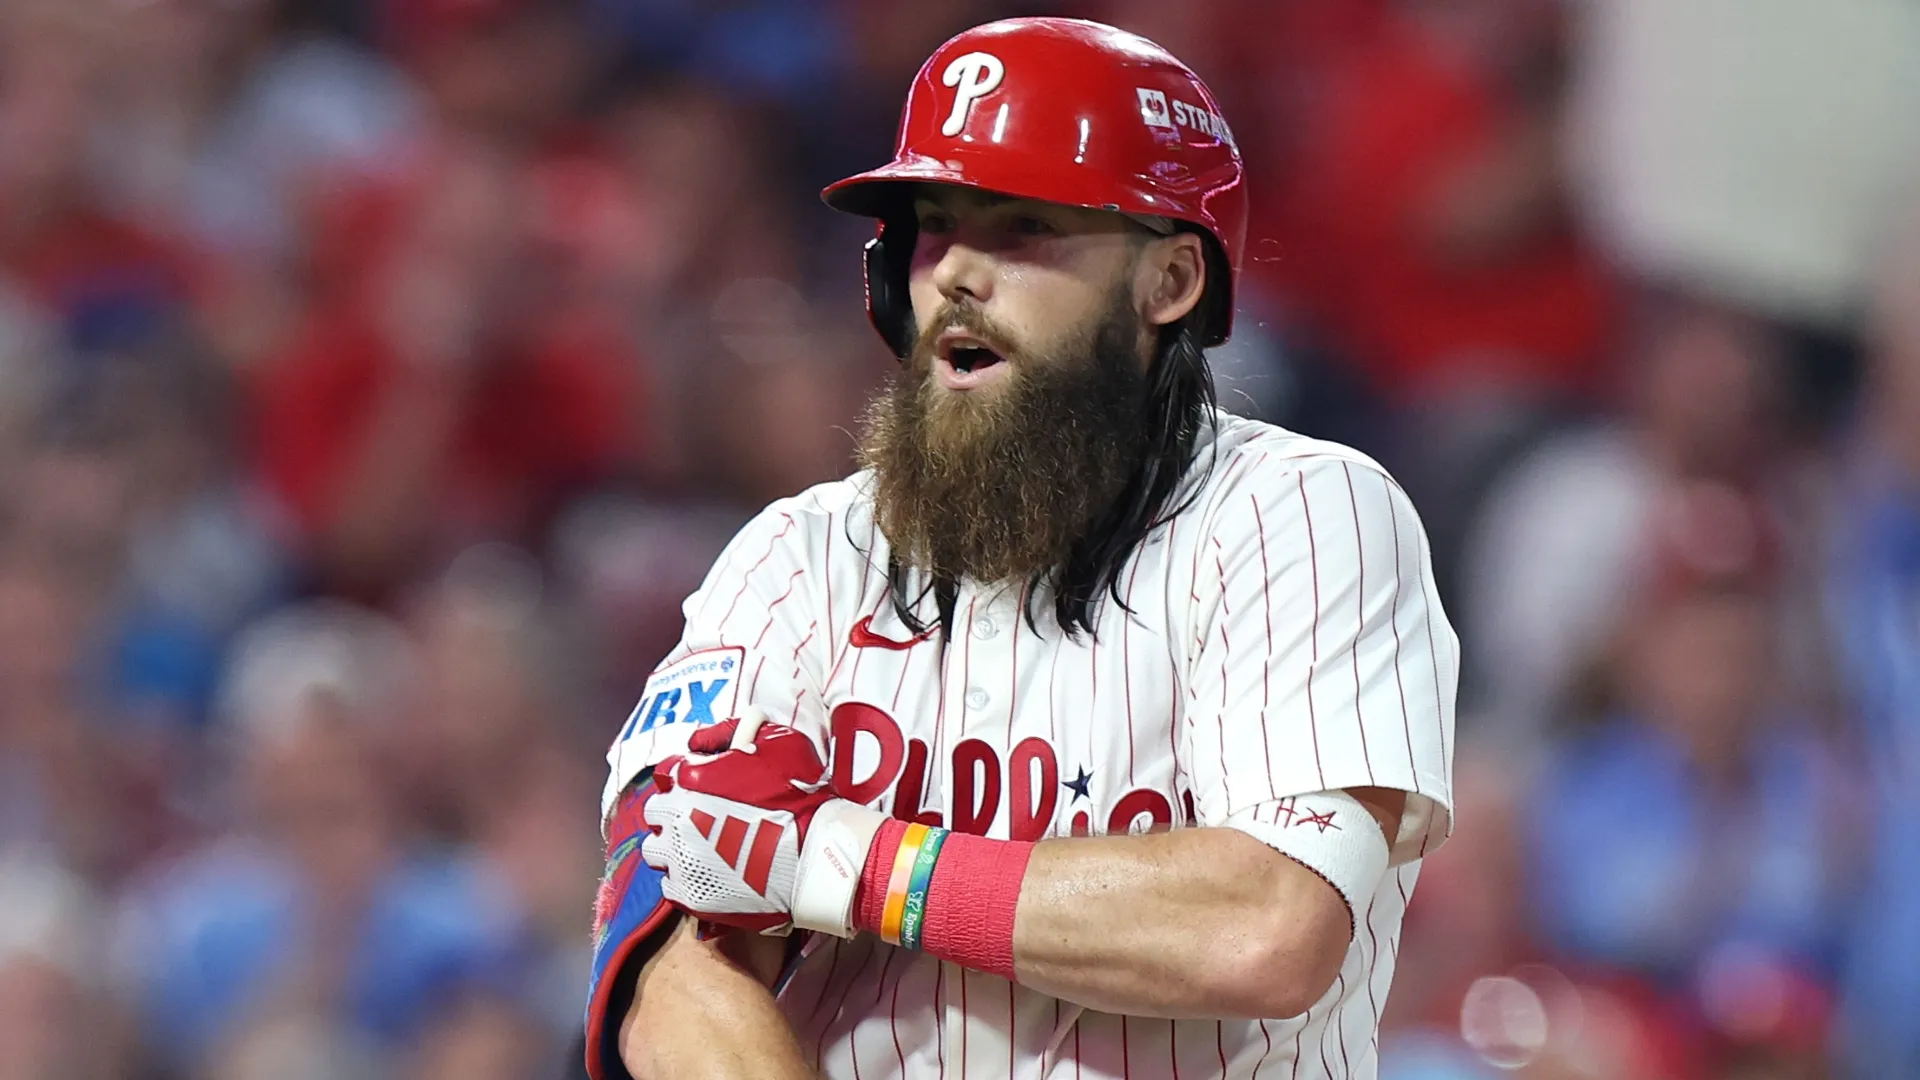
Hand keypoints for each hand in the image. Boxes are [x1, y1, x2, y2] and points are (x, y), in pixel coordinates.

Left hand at [641, 709, 886, 936]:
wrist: (816, 854)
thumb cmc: (799, 795)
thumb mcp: (776, 742)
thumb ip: (733, 730)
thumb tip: (701, 740)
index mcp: (690, 779)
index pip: (667, 773)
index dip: (685, 778)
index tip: (701, 785)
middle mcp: (677, 819)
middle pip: (656, 814)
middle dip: (674, 812)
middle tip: (699, 816)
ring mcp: (682, 860)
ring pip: (657, 852)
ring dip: (673, 847)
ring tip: (699, 848)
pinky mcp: (692, 894)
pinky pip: (670, 886)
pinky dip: (684, 879)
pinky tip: (707, 873)